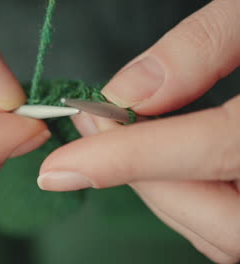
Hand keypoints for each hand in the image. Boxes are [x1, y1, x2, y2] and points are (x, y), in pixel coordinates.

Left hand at [38, 0, 239, 261]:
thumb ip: (205, 43)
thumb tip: (130, 91)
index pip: (212, 149)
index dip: (129, 158)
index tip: (64, 164)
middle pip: (216, 216)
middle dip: (141, 179)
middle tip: (95, 131)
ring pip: (221, 232)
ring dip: (159, 192)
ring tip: (123, 143)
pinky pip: (229, 226)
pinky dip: (185, 201)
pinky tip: (165, 163)